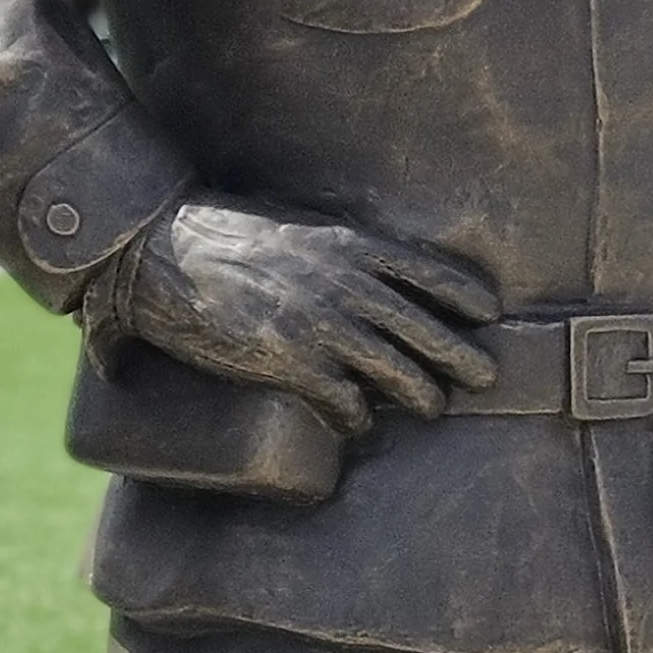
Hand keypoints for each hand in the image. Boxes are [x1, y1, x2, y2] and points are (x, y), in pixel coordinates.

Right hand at [128, 199, 498, 438]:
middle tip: (486, 375)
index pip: (426, 270)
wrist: (162, 252)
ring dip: (422, 394)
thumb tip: (361, 281)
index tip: (489, 311)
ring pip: (395, 371)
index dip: (463, 294)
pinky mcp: (291, 363)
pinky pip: (344, 400)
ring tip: (435, 408)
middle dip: (460, 355)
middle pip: (424, 327)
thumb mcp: (293, 231)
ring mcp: (321, 325)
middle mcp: (345, 283)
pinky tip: (357, 421)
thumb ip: (334, 254)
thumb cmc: (220, 237)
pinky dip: (356, 415)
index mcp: (347, 244)